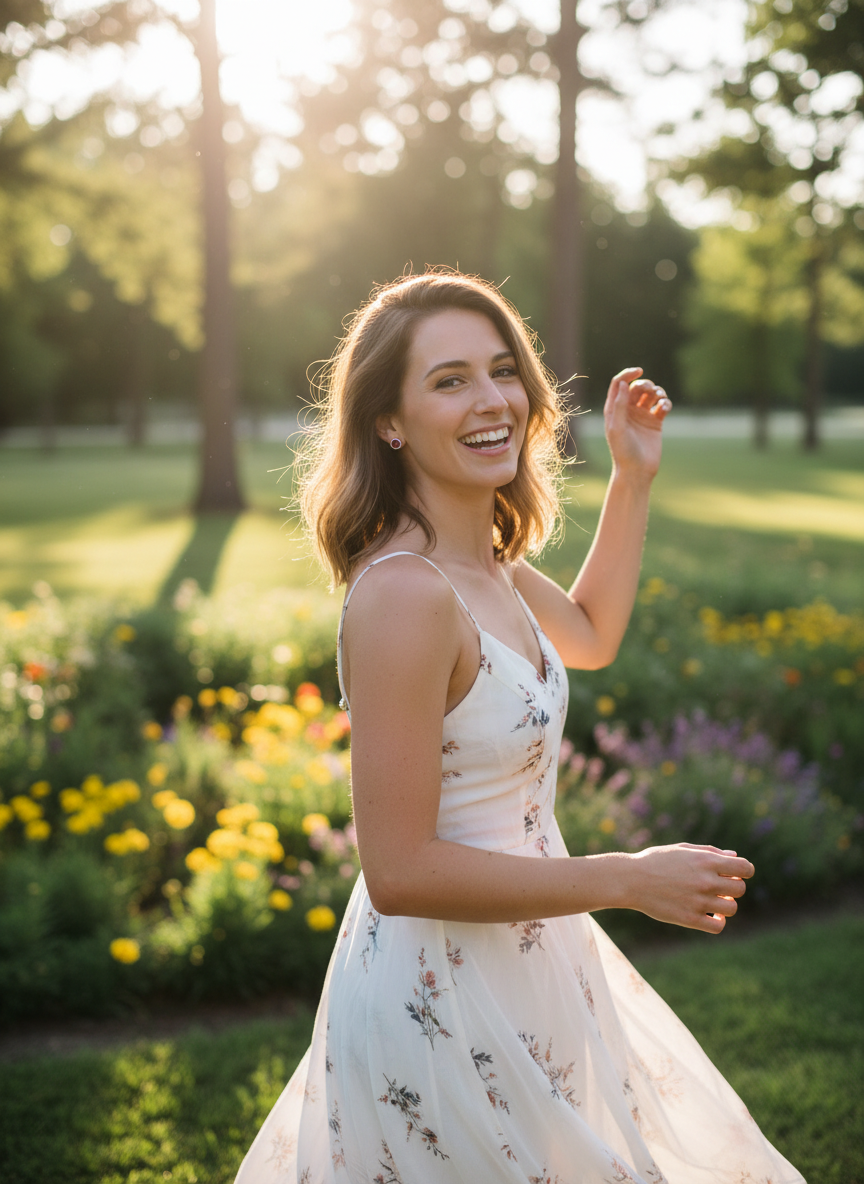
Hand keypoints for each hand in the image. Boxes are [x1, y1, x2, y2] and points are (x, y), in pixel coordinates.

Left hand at [604, 366, 671, 479]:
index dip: (628, 374)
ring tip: (660, 399)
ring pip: (651, 394)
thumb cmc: (623, 450)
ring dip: (658, 391)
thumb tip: (624, 383)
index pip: (619, 383)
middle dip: (646, 384)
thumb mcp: (618, 427)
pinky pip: (662, 406)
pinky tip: (664, 409)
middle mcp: (628, 410)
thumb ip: (620, 405)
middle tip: (651, 391)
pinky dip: (665, 403)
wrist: (637, 470)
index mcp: (614, 409)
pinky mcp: (655, 423)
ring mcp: (642, 416)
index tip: (639, 370)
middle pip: (637, 386)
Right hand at [626, 843, 753, 933]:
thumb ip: (710, 852)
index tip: (735, 873)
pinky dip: (718, 921)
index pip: (745, 868)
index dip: (744, 870)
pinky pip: (718, 925)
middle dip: (733, 886)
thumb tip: (734, 857)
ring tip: (713, 900)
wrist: (631, 880)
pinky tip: (710, 915)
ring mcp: (699, 901)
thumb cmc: (656, 860)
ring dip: (725, 904)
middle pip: (740, 889)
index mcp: (707, 861)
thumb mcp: (683, 849)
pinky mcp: (690, 919)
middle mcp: (706, 881)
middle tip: (719, 886)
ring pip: (731, 908)